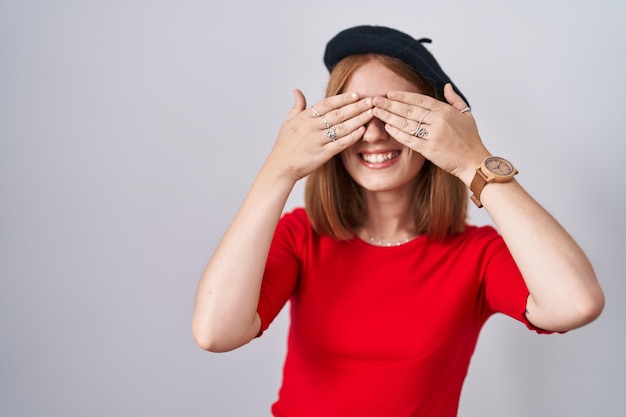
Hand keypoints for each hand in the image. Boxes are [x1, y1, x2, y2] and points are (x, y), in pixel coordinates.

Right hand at [266, 89, 373, 180]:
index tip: (357, 94)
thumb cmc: (285, 145)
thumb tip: (297, 90)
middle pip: (338, 113)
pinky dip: (352, 136)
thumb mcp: (288, 122)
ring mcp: (318, 141)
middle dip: (357, 106)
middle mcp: (312, 127)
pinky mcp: (322, 154)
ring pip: (342, 127)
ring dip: (359, 119)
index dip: (343, 98)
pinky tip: (363, 131)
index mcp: (305, 117)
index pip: (327, 103)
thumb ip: (297, 106)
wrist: (281, 167)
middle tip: (371, 100)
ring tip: (371, 113)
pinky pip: (341, 143)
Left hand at [372, 84, 489, 184]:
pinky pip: (409, 139)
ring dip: (389, 117)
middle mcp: (439, 121)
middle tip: (375, 100)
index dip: (403, 96)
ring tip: (376, 112)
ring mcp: (433, 135)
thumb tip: (446, 85)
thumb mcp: (467, 114)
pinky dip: (397, 133)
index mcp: (446, 110)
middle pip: (409, 110)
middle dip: (390, 104)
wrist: (474, 161)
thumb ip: (455, 99)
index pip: (420, 99)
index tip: (390, 93)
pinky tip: (387, 127)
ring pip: (406, 123)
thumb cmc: (471, 139)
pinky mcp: (429, 149)